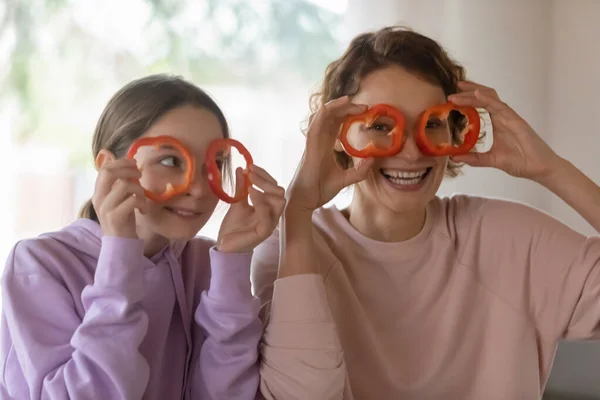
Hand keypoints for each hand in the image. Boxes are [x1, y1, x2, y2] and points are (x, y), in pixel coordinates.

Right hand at [93, 158, 149, 237]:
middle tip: (140, 174)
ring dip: (139, 189)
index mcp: (98, 192)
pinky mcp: (115, 217)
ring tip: (142, 198)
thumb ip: (120, 184)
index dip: (120, 162)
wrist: (120, 243)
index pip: (104, 169)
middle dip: (128, 169)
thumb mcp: (119, 199)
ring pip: (125, 185)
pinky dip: (142, 203)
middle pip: (110, 173)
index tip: (134, 163)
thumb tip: (128, 164)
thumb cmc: (123, 219)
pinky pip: (132, 200)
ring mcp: (106, 208)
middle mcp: (98, 198)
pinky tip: (143, 210)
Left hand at [217, 165, 285, 252]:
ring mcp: (270, 223)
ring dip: (265, 188)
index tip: (249, 167)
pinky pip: (267, 215)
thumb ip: (241, 187)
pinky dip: (260, 201)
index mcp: (268, 207)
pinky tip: (250, 192)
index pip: (274, 186)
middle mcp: (272, 214)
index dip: (263, 175)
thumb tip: (241, 169)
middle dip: (265, 179)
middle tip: (249, 172)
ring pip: (279, 201)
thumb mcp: (237, 202)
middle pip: (280, 191)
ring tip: (250, 182)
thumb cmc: (234, 227)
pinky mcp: (263, 232)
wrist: (224, 245)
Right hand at [287, 96, 373, 211]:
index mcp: (324, 146)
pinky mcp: (309, 148)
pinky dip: (321, 115)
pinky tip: (329, 108)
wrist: (305, 202)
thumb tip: (373, 159)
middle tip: (363, 106)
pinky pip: (314, 127)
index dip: (348, 114)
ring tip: (349, 100)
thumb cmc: (319, 190)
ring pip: (320, 117)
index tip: (364, 112)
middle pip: (329, 116)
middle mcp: (318, 141)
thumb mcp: (345, 180)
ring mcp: (312, 143)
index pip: (335, 123)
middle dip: (345, 107)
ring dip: (334, 106)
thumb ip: (358, 171)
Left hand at [448, 81, 560, 180]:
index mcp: (498, 122)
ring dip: (473, 93)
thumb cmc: (520, 161)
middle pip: (484, 96)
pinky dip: (487, 99)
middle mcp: (503, 116)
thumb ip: (474, 158)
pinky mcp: (516, 120)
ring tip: (458, 91)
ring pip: (490, 98)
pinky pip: (500, 106)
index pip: (481, 105)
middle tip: (452, 92)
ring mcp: (509, 116)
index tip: (452, 99)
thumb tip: (455, 157)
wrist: (539, 168)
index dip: (467, 99)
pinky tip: (476, 95)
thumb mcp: (491, 159)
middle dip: (468, 91)